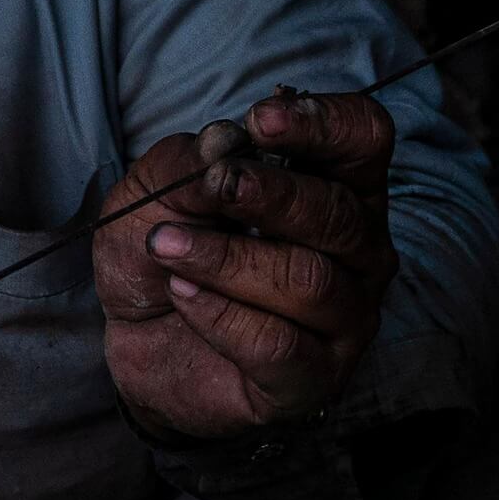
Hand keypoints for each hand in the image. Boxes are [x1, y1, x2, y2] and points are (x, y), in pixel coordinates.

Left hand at [94, 91, 400, 439]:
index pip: (363, 140)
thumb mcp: (152, 195)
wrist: (135, 340)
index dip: (322, 125)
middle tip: (210, 188)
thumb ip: (184, 165)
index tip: (261, 122)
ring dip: (225, 258)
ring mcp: (343, 318)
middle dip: (266, 195)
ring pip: (307, 281)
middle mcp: (357, 251)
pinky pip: (277, 343)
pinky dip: (219, 314)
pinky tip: (182, 294)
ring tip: (166, 246)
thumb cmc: (163, 255)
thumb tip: (223, 142)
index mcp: (336, 188)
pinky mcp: (312, 377)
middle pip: (337, 213)